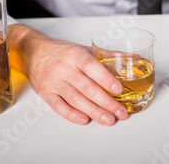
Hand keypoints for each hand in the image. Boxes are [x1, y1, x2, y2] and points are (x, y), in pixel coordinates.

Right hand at [8, 24, 128, 125]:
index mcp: (75, 55)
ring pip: (76, 99)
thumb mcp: (85, 49)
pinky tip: (85, 119)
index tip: (119, 90)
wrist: (34, 53)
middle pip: (87, 88)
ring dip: (94, 111)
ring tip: (108, 119)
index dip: (106, 79)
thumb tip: (134, 58)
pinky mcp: (46, 93)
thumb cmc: (63, 52)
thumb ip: (108, 55)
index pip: (92, 67)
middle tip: (120, 112)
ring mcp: (54, 82)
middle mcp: (64, 68)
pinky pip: (59, 107)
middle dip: (106, 102)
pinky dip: (72, 115)